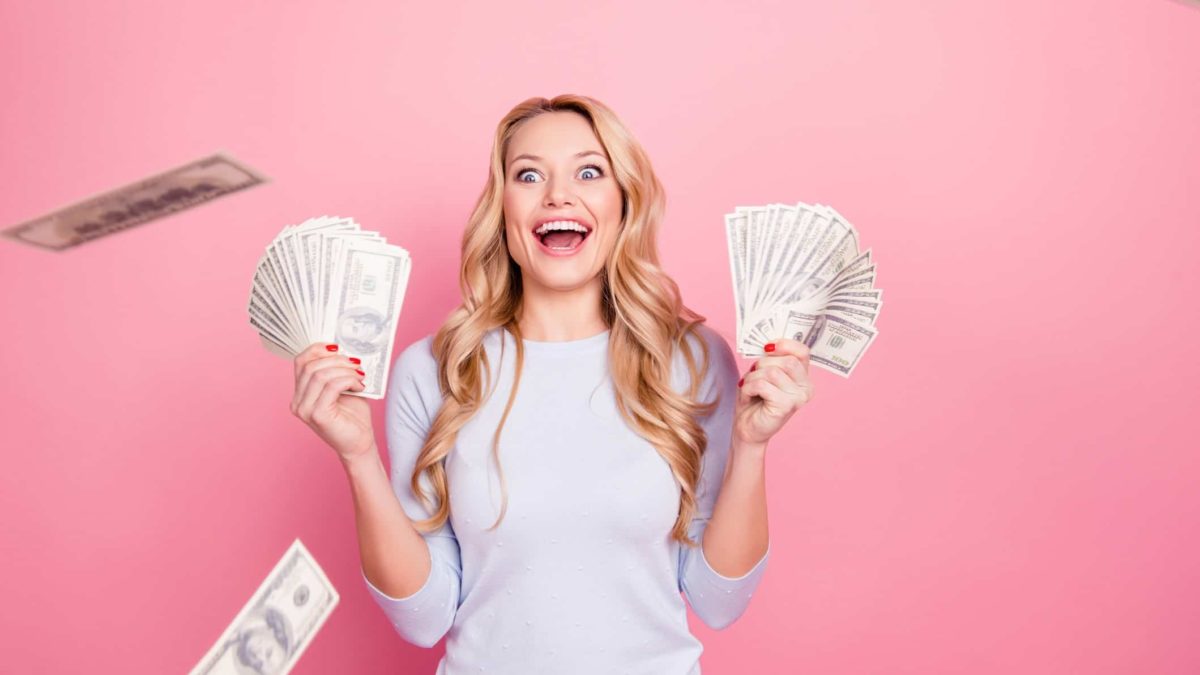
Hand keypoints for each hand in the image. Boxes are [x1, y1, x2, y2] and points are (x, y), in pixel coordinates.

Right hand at [291, 342, 376, 462]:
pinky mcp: (317, 415)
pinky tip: (359, 385)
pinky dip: (348, 380)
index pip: (301, 361)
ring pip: (320, 375)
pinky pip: (331, 386)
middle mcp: (297, 401)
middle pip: (311, 366)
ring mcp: (305, 409)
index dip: (318, 349)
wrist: (359, 443)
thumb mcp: (343, 387)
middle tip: (356, 364)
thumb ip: (336, 370)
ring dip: (344, 370)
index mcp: (300, 393)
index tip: (338, 347)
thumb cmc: (352, 416)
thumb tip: (342, 349)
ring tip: (360, 375)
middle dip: (336, 360)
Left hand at [733, 337, 814, 446]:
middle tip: (753, 375)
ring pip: (772, 372)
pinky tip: (748, 396)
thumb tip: (769, 344)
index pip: (802, 352)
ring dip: (752, 377)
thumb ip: (772, 359)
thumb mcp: (764, 373)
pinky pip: (762, 384)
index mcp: (803, 377)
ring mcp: (798, 398)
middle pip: (787, 360)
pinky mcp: (786, 406)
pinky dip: (749, 387)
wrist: (747, 428)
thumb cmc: (755, 399)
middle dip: (763, 364)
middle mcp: (806, 388)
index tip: (767, 347)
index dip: (784, 344)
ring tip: (749, 387)